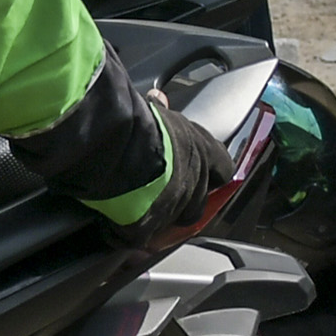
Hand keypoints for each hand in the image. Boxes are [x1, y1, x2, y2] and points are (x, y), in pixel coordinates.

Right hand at [101, 101, 238, 249]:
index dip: (212, 172)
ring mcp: (173, 207)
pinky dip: (125, 233)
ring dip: (155, 216)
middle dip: (181, 201)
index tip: (204, 173)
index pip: (223, 168)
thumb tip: (158, 98)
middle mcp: (194, 181)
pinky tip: (112, 226)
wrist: (114, 145)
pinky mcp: (146, 227)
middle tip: (157, 192)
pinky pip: (137, 237)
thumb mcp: (155, 111)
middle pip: (197, 202)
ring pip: (169, 220)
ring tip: (132, 207)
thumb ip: (160, 111)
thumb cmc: (136, 122)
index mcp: (202, 150)